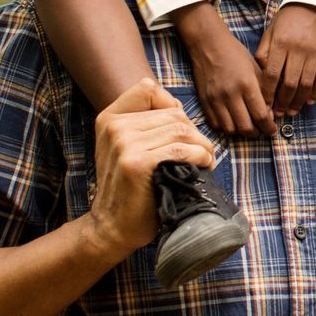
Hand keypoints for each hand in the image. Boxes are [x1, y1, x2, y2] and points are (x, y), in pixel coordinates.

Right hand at [87, 77, 212, 259]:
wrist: (113, 227)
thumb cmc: (130, 188)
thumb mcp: (126, 148)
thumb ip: (145, 124)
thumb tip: (180, 108)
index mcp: (109, 118)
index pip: (148, 88)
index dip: (172, 105)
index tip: (180, 131)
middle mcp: (114, 127)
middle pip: (173, 112)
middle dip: (194, 132)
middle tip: (202, 152)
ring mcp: (124, 144)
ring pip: (181, 129)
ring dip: (202, 145)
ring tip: (205, 160)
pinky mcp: (137, 163)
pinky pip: (181, 149)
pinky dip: (201, 156)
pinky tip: (204, 166)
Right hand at [173, 4, 275, 135]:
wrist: (209, 45)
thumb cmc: (236, 55)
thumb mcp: (256, 69)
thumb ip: (265, 91)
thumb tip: (270, 113)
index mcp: (247, 84)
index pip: (261, 116)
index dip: (269, 127)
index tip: (273, 130)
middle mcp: (230, 95)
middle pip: (245, 127)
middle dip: (257, 133)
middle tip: (261, 131)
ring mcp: (215, 100)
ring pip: (230, 130)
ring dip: (241, 133)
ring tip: (248, 127)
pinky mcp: (204, 102)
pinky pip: (216, 124)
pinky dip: (226, 128)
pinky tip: (234, 122)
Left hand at [256, 2, 315, 116]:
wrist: (315, 3)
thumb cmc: (288, 19)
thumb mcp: (271, 31)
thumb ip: (264, 53)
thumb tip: (261, 76)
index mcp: (281, 44)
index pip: (272, 74)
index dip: (268, 93)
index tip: (264, 105)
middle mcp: (298, 50)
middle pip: (289, 83)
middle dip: (282, 102)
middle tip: (278, 114)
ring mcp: (314, 54)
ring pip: (306, 84)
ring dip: (298, 101)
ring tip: (291, 111)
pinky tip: (309, 101)